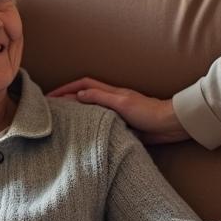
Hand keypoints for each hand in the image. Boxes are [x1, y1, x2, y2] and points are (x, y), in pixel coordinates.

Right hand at [46, 77, 189, 143]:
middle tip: (51, 109)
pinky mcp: (123, 126)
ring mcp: (117, 113)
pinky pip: (101, 124)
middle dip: (67, 100)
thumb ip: (100, 97)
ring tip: (62, 122)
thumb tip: (78, 94)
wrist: (171, 125)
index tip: (50, 96)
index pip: (82, 85)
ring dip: (77, 113)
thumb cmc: (148, 112)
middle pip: (84, 96)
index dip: (65, 89)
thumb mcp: (121, 103)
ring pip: (91, 110)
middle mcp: (112, 101)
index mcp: (111, 92)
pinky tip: (84, 135)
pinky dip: (89, 126)